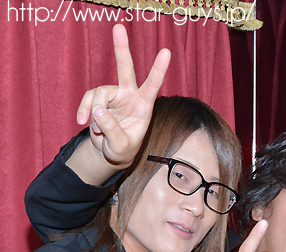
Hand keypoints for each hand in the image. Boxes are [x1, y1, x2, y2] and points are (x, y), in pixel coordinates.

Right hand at [67, 24, 170, 183]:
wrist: (110, 152)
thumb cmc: (122, 150)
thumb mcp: (120, 146)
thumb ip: (111, 129)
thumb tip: (98, 109)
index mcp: (144, 107)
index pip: (152, 86)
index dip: (158, 69)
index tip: (166, 52)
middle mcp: (130, 96)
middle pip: (126, 69)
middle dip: (121, 49)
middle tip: (119, 27)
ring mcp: (114, 96)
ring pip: (99, 93)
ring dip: (93, 111)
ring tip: (95, 130)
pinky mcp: (99, 99)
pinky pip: (88, 99)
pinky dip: (84, 110)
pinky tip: (81, 122)